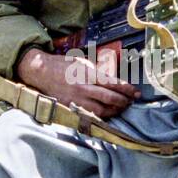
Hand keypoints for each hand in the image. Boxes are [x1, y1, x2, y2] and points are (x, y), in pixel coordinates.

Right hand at [16, 48, 140, 118]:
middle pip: (110, 99)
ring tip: (122, 108)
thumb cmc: (63, 65)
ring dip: (115, 110)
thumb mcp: (82, 61)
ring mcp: (77, 99)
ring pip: (102, 110)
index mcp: (87, 73)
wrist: (41, 73)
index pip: (113, 83)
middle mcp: (83, 88)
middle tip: (131, 101)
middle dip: (124, 101)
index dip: (127, 89)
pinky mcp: (71, 107)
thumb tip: (113, 80)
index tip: (136, 92)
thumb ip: (97, 71)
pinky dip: (102, 115)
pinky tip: (108, 113)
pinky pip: (90, 115)